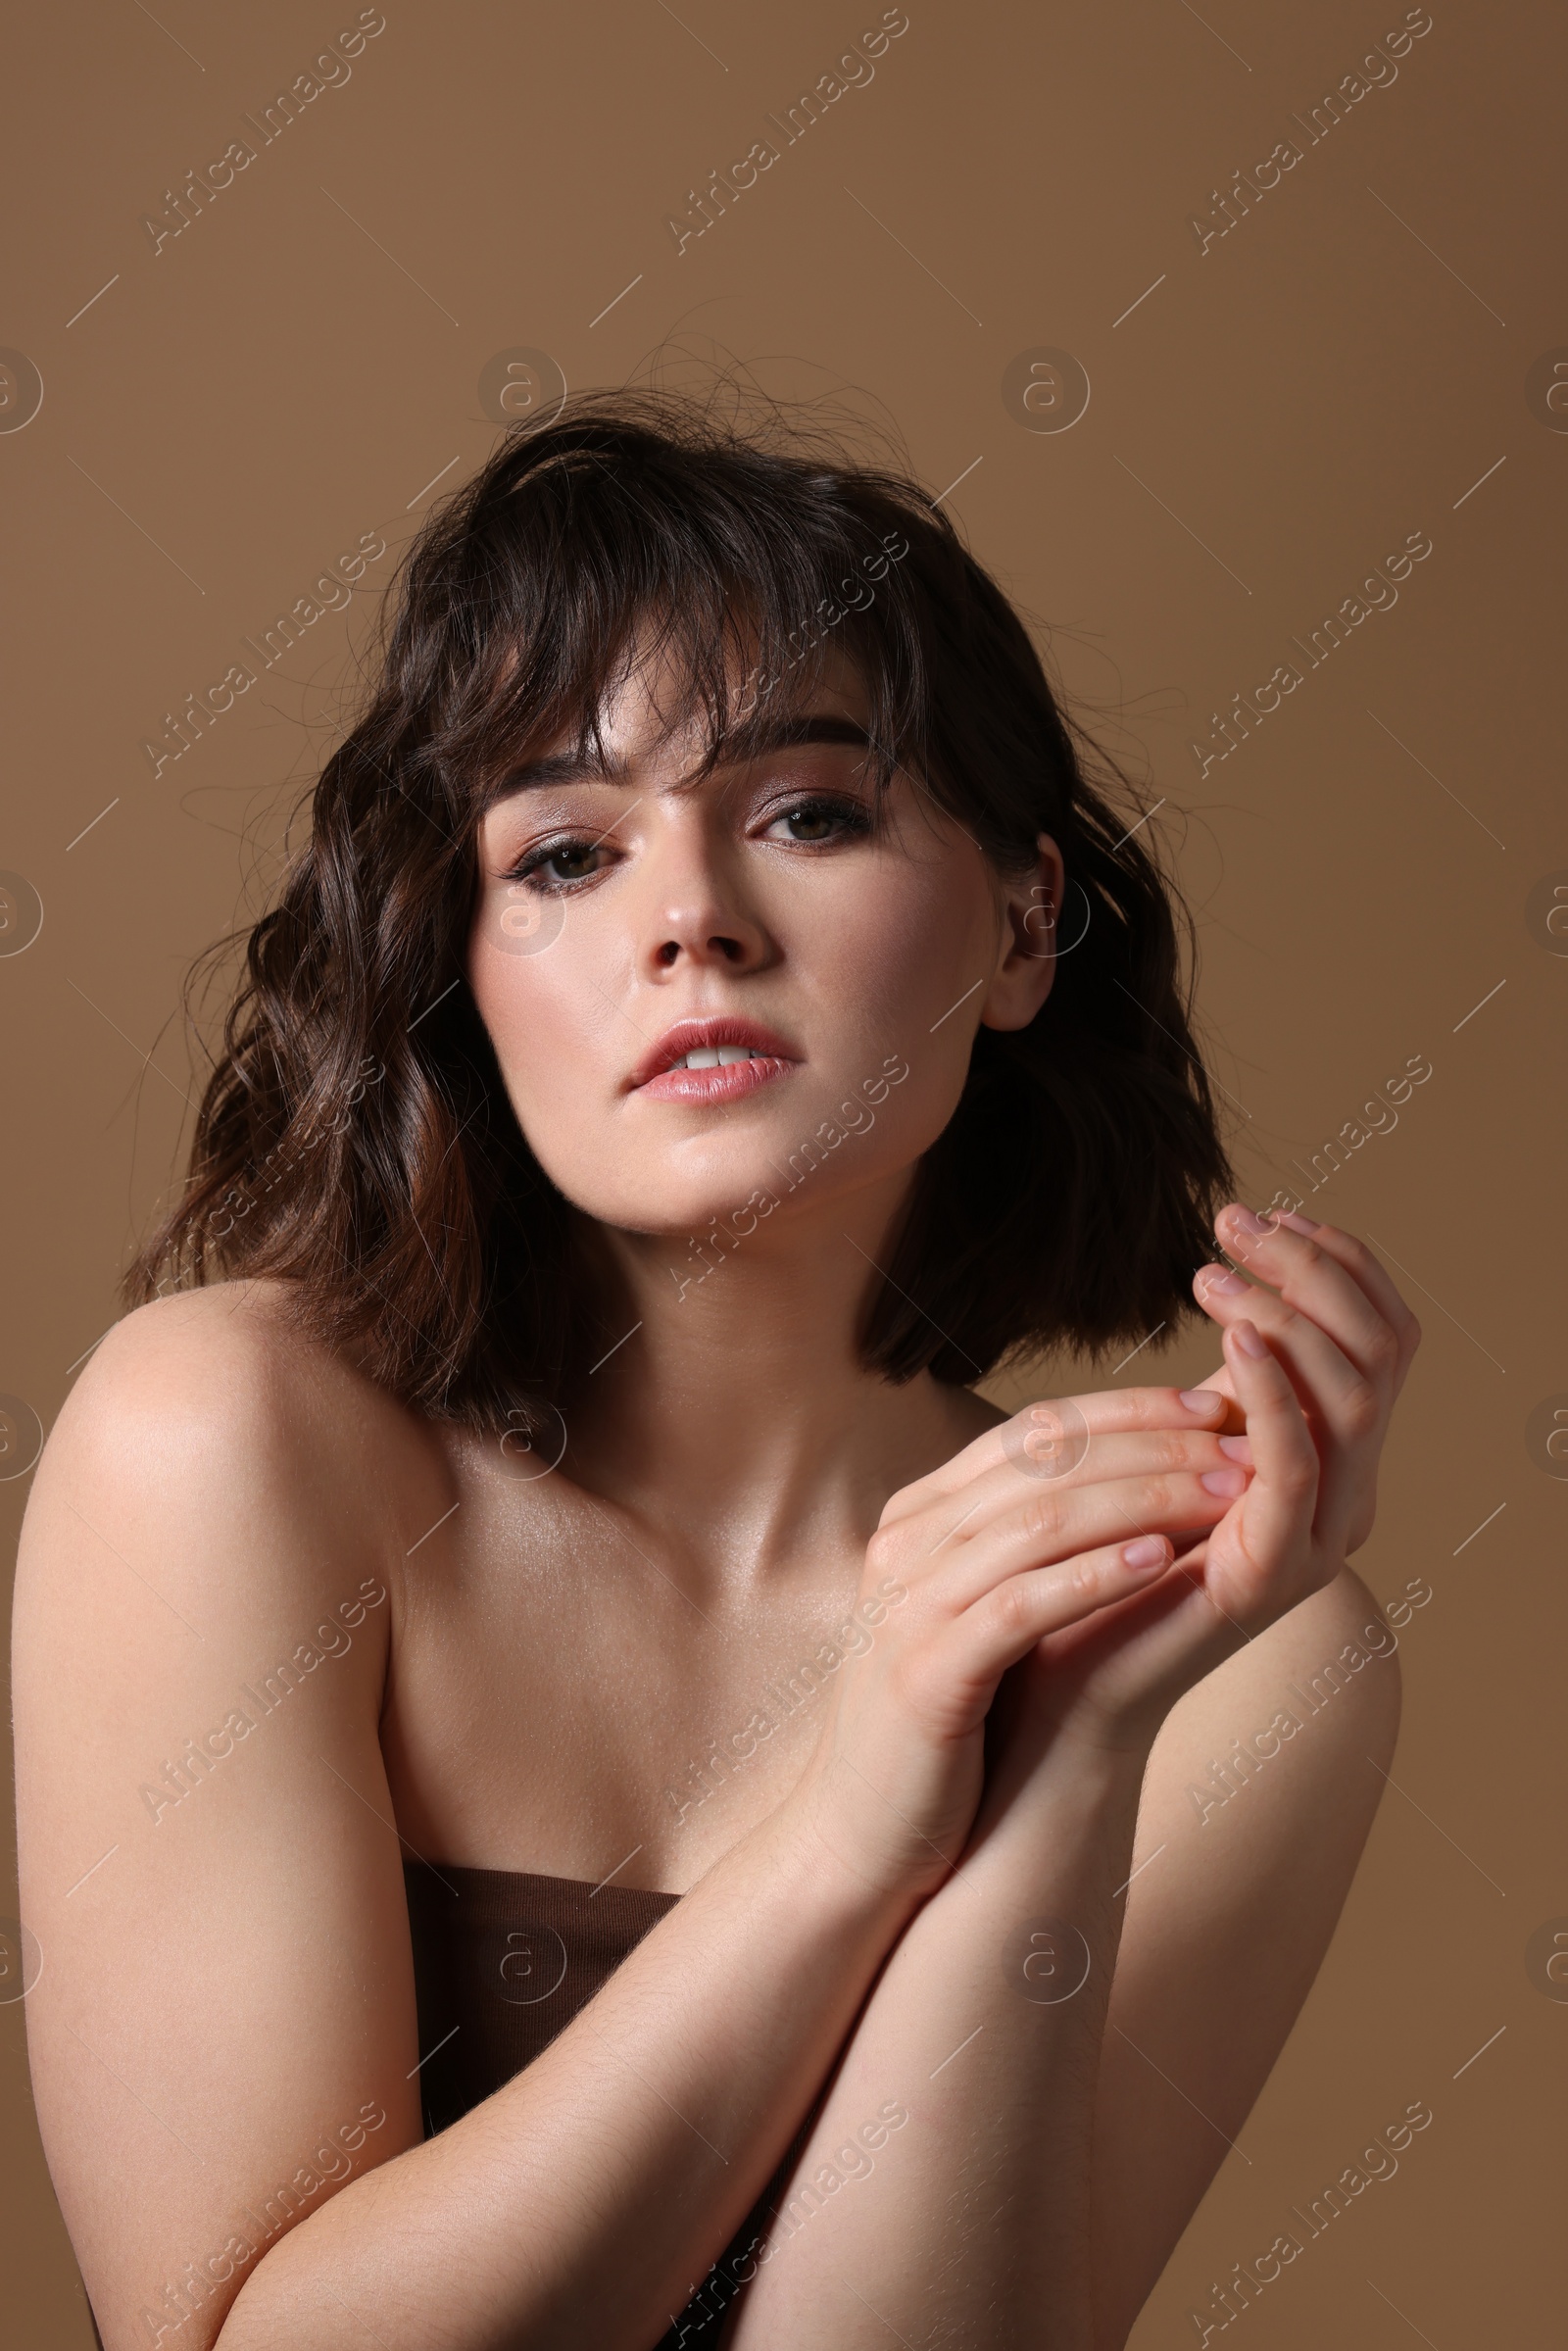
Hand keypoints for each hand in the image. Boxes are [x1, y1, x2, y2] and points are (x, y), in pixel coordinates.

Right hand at [782, 1385, 1254, 1901]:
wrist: (859, 1834)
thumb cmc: (941, 1719)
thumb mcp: (976, 1609)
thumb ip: (1026, 1543)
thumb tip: (1134, 1480)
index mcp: (921, 1514)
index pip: (1033, 1430)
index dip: (1128, 1409)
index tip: (1212, 1405)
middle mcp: (908, 1542)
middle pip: (1043, 1462)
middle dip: (1152, 1443)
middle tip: (1241, 1441)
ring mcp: (909, 1604)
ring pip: (1037, 1519)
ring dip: (1145, 1498)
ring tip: (1226, 1494)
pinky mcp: (925, 1673)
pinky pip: (1020, 1605)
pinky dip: (1095, 1574)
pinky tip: (1163, 1562)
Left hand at [978, 1206, 1421, 1784]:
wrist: (1052, 1686)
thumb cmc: (1092, 1558)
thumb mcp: (1162, 1448)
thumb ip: (1210, 1393)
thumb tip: (1231, 1293)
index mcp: (1330, 1460)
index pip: (1381, 1336)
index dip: (1337, 1264)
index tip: (1265, 1214)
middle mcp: (1345, 1498)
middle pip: (1383, 1353)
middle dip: (1314, 1270)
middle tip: (1234, 1223)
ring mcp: (1317, 1541)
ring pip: (1352, 1399)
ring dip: (1286, 1316)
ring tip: (1214, 1276)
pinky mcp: (1271, 1575)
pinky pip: (1300, 1466)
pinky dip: (1273, 1392)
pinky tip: (1230, 1338)